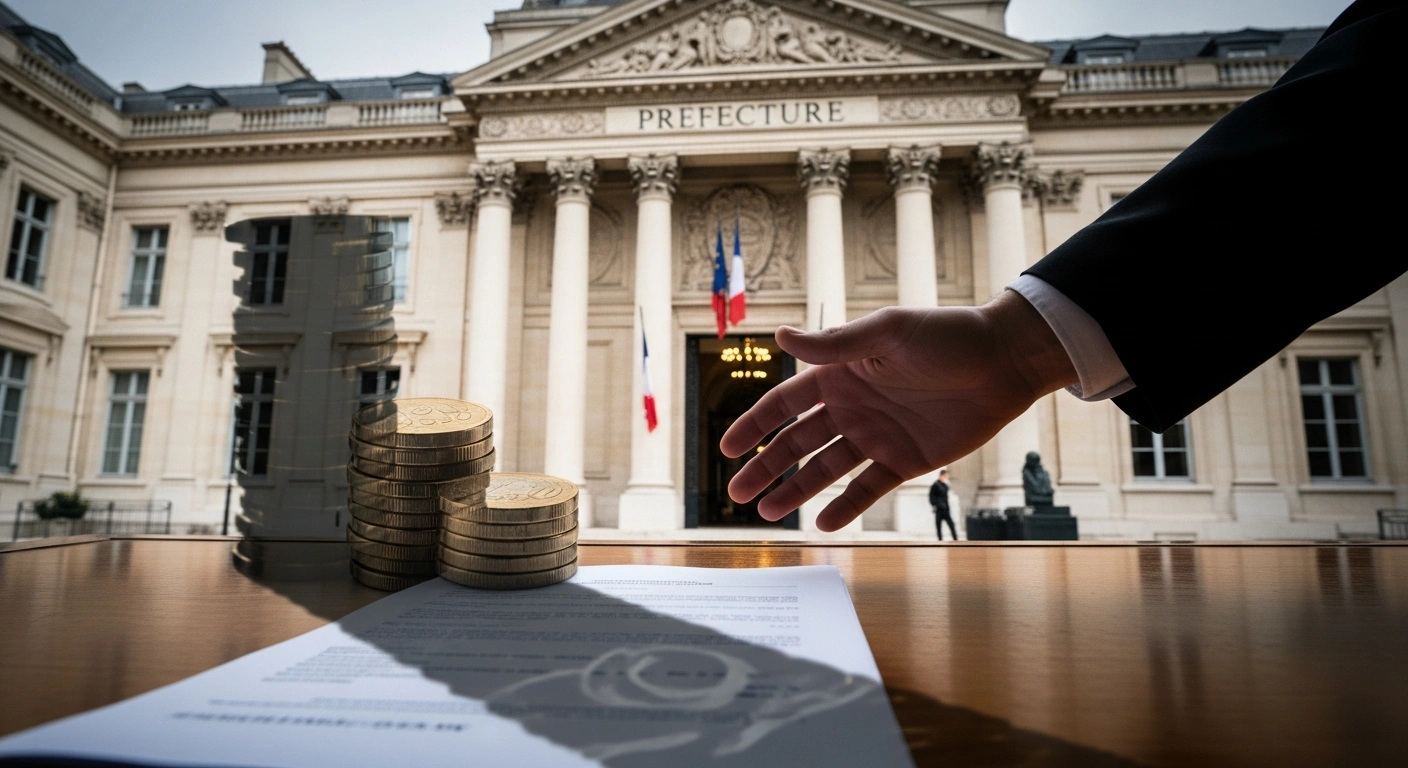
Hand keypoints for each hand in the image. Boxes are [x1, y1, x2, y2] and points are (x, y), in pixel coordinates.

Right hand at [720, 291, 1077, 530]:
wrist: (1005, 362)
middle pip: (798, 443)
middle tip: (736, 494)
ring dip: (795, 491)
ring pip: (825, 470)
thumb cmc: (948, 336)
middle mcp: (852, 407)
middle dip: (765, 467)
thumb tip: (780, 335)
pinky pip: (867, 488)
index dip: (755, 426)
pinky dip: (844, 506)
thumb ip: (835, 344)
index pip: (786, 404)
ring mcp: (877, 436)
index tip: (727, 448)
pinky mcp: (906, 461)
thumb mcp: (888, 332)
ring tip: (767, 514)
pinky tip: (820, 523)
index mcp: (841, 374)